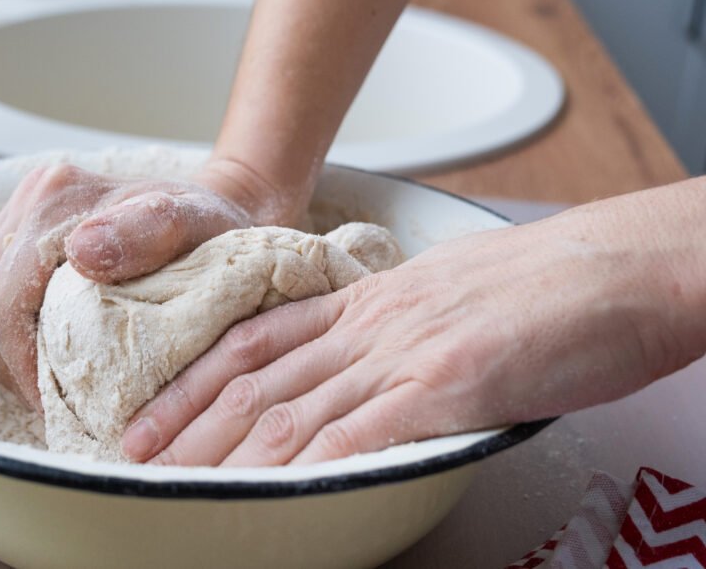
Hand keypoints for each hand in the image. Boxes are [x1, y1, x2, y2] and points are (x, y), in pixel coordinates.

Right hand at [0, 159, 295, 409]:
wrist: (217, 208)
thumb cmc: (211, 230)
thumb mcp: (197, 228)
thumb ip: (149, 233)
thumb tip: (81, 251)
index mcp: (59, 197)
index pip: (2, 298)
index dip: (19, 362)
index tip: (54, 402)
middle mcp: (30, 196)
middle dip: (4, 360)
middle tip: (49, 398)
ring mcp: (19, 211)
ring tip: (43, 374)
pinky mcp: (18, 229)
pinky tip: (38, 345)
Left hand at [121, 186, 705, 465]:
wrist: (618, 266)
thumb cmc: (545, 282)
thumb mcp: (446, 291)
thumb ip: (394, 323)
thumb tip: (364, 358)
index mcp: (367, 302)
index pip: (254, 341)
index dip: (193, 381)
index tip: (153, 416)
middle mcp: (371, 325)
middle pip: (255, 380)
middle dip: (189, 425)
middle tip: (139, 459)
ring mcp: (404, 353)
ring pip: (291, 410)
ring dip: (229, 456)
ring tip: (183, 488)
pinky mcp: (447, 384)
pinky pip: (362, 432)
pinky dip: (310, 466)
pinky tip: (274, 492)